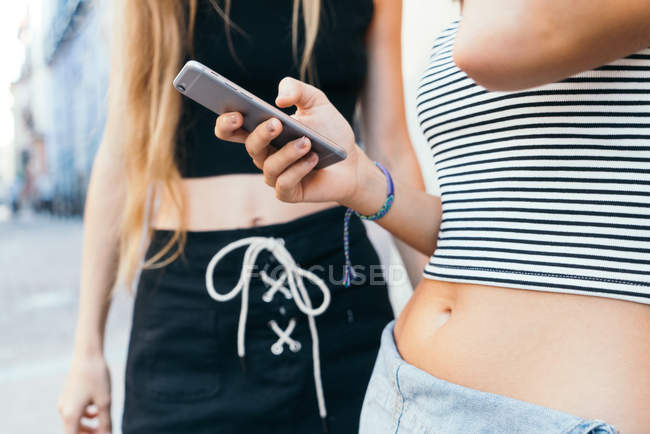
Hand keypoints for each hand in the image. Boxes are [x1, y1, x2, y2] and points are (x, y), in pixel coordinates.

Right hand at [58, 353, 111, 433]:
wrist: (87, 354)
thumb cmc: (97, 377)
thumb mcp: (105, 401)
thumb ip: (105, 422)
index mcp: (70, 415)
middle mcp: (63, 411)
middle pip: (73, 431)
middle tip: (104, 432)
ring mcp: (64, 403)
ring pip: (74, 422)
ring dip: (88, 427)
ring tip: (103, 424)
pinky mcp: (68, 396)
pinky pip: (75, 412)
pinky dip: (85, 416)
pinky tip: (97, 410)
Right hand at [214, 77, 377, 204]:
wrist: (352, 161)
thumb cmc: (330, 132)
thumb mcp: (316, 102)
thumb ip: (297, 90)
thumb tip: (279, 99)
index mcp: (263, 132)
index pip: (232, 129)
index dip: (226, 123)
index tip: (235, 113)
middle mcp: (264, 154)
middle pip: (250, 146)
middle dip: (260, 134)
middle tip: (275, 122)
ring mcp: (275, 175)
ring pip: (269, 165)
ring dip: (288, 152)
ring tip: (307, 141)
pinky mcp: (288, 192)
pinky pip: (285, 183)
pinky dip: (298, 169)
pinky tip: (313, 158)